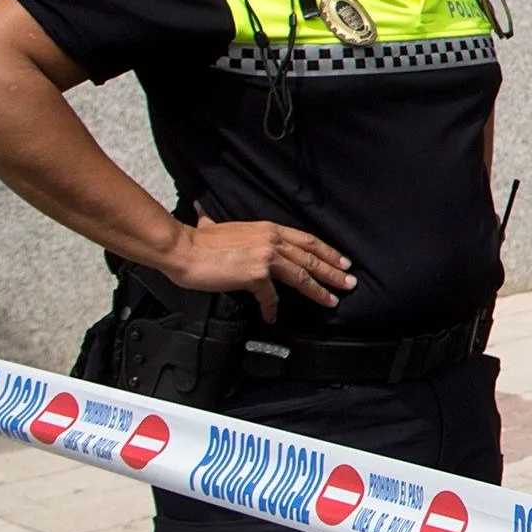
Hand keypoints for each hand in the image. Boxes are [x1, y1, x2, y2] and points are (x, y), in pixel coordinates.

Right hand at [160, 207, 351, 321]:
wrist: (182, 249)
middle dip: (333, 272)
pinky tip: (272, 316)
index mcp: (268, 228)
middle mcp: (271, 240)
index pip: (307, 240)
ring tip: (331, 300)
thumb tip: (204, 214)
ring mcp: (265, 257)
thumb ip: (221, 225)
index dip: (327, 251)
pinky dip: (272, 308)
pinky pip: (271, 296)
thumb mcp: (217, 226)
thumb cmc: (197, 241)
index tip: (342, 262)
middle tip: (350, 283)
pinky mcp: (256, 274)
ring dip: (319, 290)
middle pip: (311, 258)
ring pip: (301, 275)